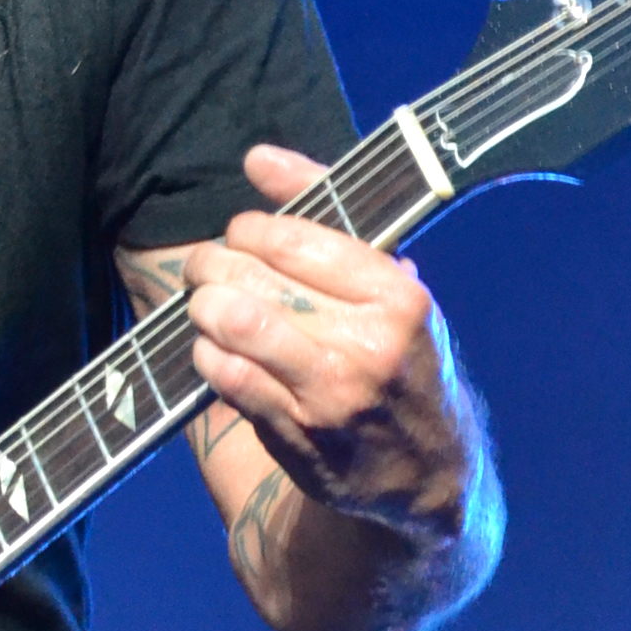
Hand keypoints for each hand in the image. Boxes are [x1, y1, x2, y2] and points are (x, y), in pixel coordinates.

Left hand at [182, 144, 473, 539]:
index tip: (241, 238)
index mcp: (396, 295)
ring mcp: (331, 391)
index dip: (248, 231)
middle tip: (205, 270)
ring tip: (206, 307)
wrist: (426, 472)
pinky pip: (226, 374)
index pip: (292, 236)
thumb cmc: (401, 360)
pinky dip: (207, 355)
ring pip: (234, 321)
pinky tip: (215, 352)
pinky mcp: (298, 432)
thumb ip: (326, 214)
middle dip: (212, 265)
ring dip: (204, 308)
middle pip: (254, 276)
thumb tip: (257, 158)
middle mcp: (368, 342)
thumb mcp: (386, 285)